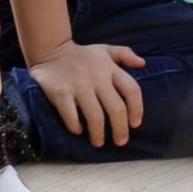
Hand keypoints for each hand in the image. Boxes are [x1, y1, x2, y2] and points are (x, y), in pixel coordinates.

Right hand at [26, 36, 143, 147]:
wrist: (50, 49)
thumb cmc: (82, 55)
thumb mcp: (105, 50)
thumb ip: (125, 54)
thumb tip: (142, 63)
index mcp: (109, 68)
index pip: (132, 90)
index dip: (137, 109)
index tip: (135, 124)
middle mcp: (96, 77)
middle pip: (116, 108)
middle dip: (120, 129)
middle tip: (120, 142)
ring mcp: (78, 85)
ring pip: (95, 116)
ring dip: (98, 133)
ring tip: (98, 142)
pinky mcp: (60, 92)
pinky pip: (71, 115)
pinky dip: (76, 126)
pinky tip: (78, 130)